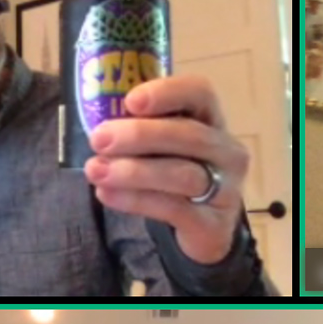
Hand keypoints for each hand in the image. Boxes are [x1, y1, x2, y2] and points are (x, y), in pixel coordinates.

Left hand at [84, 75, 248, 265]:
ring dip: (133, 171)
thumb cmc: (172, 175)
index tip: (131, 101)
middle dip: (140, 135)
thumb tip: (100, 126)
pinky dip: (136, 199)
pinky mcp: (213, 225)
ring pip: (182, 174)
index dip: (167, 92)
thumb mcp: (160, 147)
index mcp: (211, 120)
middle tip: (98, 139)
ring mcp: (226, 189)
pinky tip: (106, 194)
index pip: (200, 93)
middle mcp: (227, 151)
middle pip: (190, 135)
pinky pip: (174, 208)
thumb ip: (140, 130)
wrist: (199, 230)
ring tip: (95, 170)